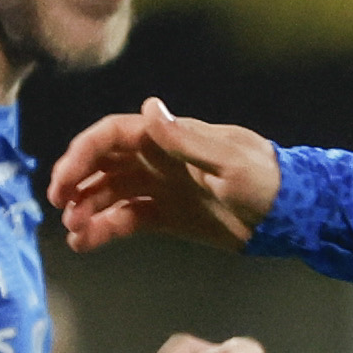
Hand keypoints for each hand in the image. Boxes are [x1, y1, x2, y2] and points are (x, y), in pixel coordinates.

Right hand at [47, 103, 280, 251]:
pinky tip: (86, 243)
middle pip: (103, 163)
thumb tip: (148, 108)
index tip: (65, 179)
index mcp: (170, 138)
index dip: (83, 153)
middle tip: (59, 207)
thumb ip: (186, 140)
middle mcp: (158, 159)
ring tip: (73, 232)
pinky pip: (127, 219)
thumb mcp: (230, 161)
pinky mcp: (167, 216)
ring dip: (86, 208)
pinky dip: (104, 229)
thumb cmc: (267, 181)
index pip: (113, 135)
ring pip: (110, 193)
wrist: (293, 216)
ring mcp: (161, 188)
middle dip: (76, 181)